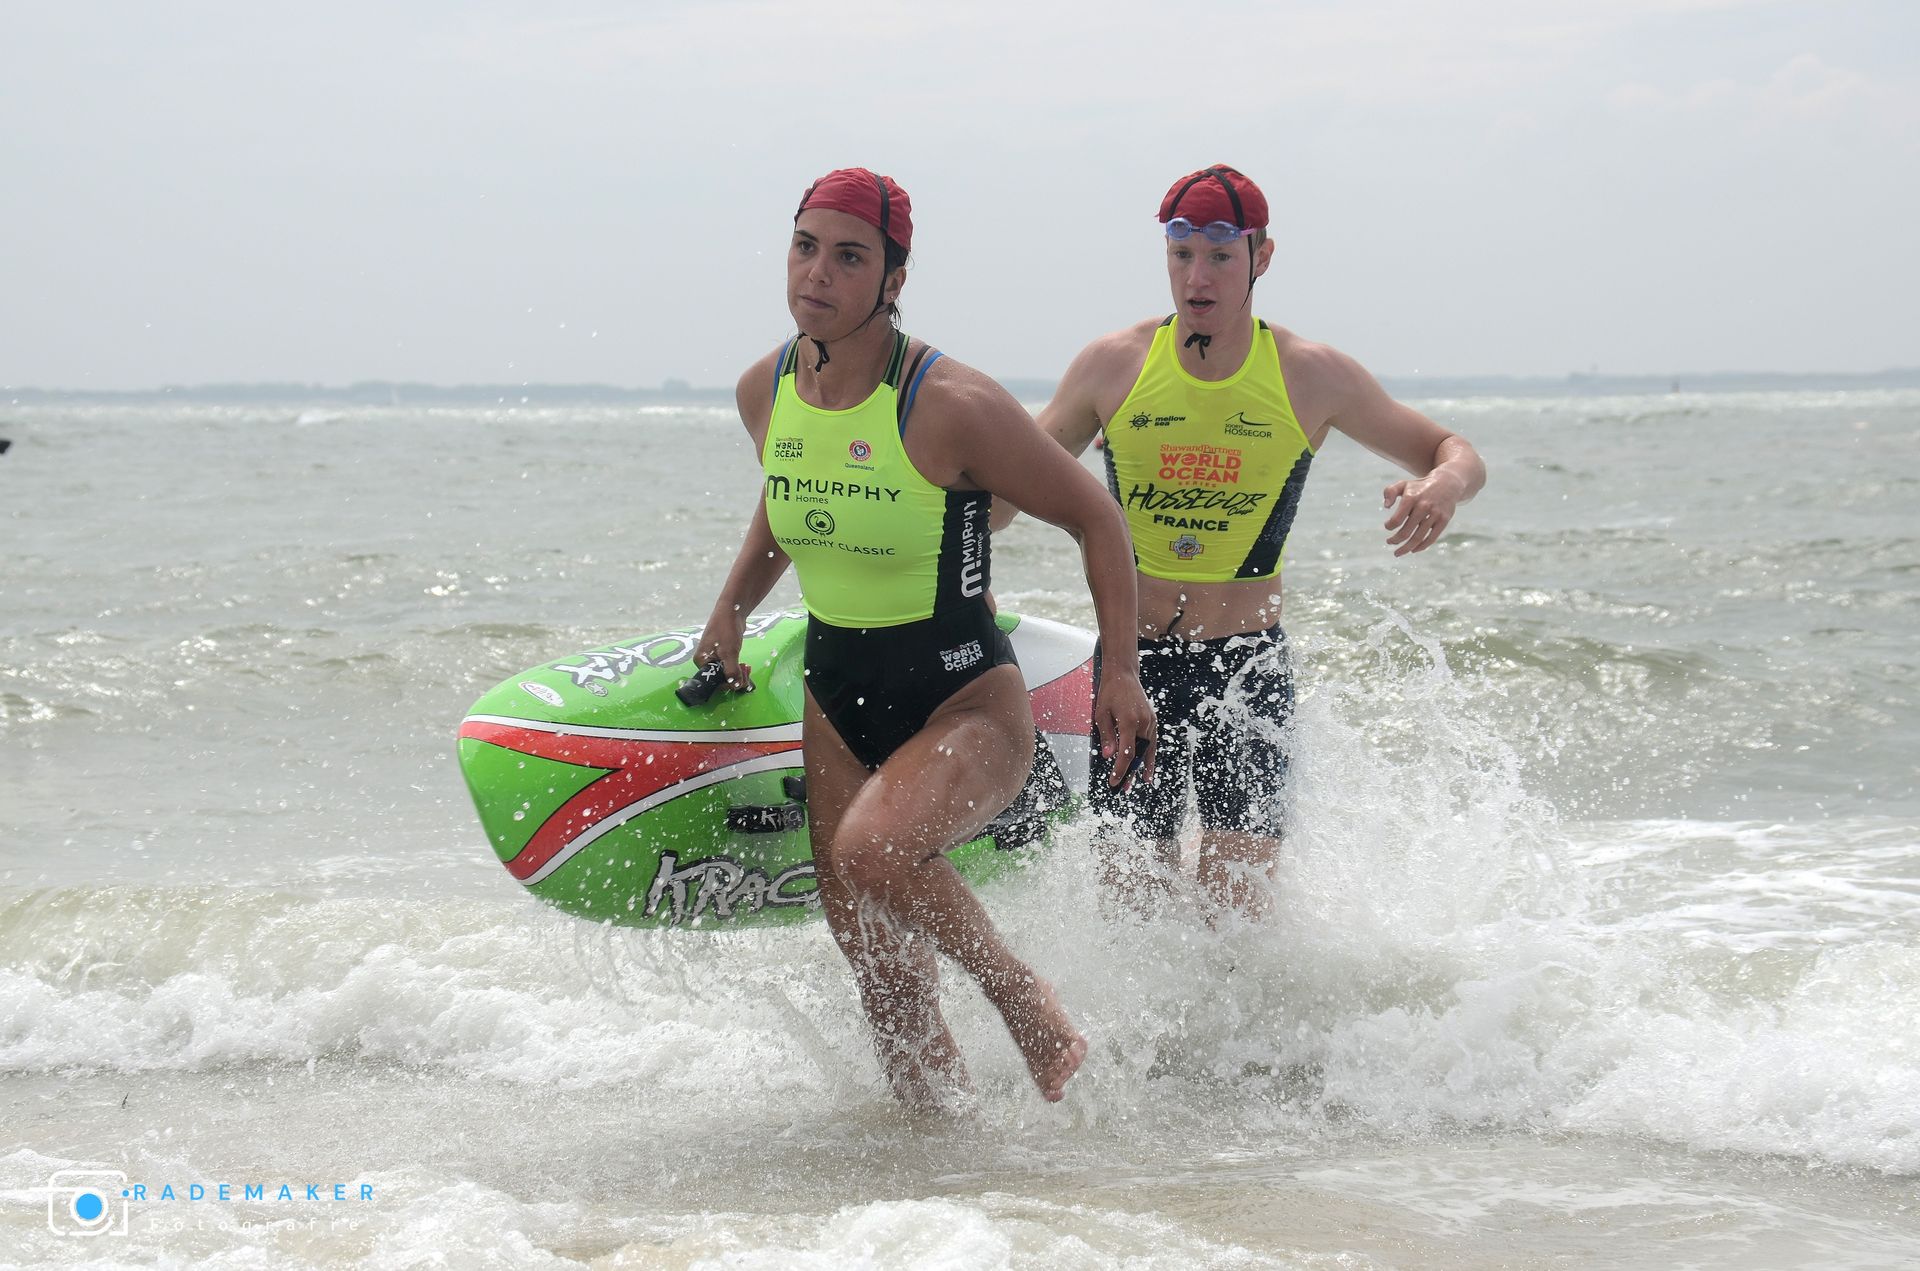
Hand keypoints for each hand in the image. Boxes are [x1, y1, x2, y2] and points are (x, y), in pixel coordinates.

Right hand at [692, 622, 753, 693]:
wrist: (732, 610)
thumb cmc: (726, 630)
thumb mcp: (729, 652)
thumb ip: (731, 671)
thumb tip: (736, 685)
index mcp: (702, 661)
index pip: (714, 681)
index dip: (728, 683)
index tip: (741, 680)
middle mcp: (705, 661)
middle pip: (720, 678)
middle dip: (734, 678)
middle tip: (746, 672)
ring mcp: (714, 656)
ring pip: (726, 672)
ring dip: (737, 673)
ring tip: (747, 668)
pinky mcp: (723, 653)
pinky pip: (729, 666)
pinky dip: (737, 668)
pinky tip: (745, 666)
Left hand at [1094, 670, 1155, 788]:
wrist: (1123, 674)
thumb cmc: (1110, 692)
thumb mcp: (1101, 714)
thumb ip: (1106, 736)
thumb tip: (1108, 756)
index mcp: (1129, 721)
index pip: (1126, 753)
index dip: (1120, 770)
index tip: (1114, 781)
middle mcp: (1143, 722)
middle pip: (1139, 754)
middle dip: (1132, 772)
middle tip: (1125, 787)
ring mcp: (1150, 721)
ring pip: (1148, 748)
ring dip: (1143, 765)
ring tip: (1141, 780)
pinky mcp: (1152, 719)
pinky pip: (1151, 740)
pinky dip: (1149, 753)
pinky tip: (1146, 763)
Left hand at [1383, 469, 1464, 556]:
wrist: (1447, 483)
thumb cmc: (1420, 487)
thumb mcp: (1404, 484)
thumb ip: (1390, 492)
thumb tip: (1386, 506)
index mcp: (1411, 498)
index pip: (1397, 519)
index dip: (1390, 526)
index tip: (1388, 526)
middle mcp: (1423, 506)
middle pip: (1406, 531)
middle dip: (1395, 540)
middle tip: (1389, 542)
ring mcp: (1435, 514)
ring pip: (1418, 537)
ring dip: (1406, 548)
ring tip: (1397, 553)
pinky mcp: (1444, 520)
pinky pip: (1432, 538)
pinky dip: (1421, 546)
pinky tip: (1413, 550)